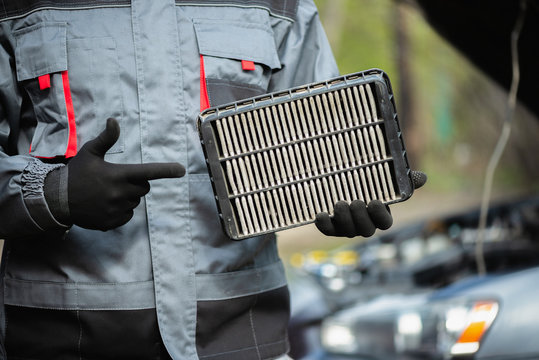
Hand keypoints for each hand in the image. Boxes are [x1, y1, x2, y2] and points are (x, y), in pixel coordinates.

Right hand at [61, 118, 184, 230]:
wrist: (57, 200)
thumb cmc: (76, 173)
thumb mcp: (90, 153)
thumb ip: (106, 139)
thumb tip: (114, 120)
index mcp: (118, 174)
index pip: (148, 172)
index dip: (167, 170)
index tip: (182, 170)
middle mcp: (120, 193)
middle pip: (144, 188)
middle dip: (137, 183)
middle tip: (118, 180)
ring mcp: (116, 210)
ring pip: (136, 201)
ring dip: (128, 197)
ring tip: (107, 193)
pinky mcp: (112, 223)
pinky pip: (128, 215)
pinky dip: (121, 210)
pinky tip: (105, 205)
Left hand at [315, 170, 426, 237]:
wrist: (342, 184)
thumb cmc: (369, 184)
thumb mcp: (384, 179)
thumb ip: (402, 180)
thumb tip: (423, 178)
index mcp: (380, 216)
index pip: (385, 223)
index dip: (380, 216)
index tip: (374, 202)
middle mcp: (365, 226)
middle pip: (366, 231)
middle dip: (360, 218)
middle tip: (355, 202)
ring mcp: (347, 228)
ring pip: (348, 232)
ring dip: (344, 220)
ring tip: (339, 204)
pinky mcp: (331, 227)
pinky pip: (328, 231)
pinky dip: (324, 225)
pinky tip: (320, 214)